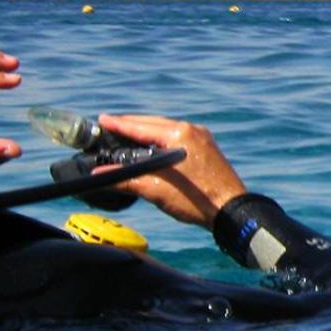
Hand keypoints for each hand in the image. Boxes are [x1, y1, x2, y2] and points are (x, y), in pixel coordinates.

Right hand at [97, 113, 247, 227]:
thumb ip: (126, 179)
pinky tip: (154, 145)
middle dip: (131, 125)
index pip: (141, 126)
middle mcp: (192, 129)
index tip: (103, 120)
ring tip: (129, 134)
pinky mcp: (207, 147)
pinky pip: (179, 136)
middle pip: (154, 123)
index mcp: (179, 134)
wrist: (232, 211)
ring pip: (167, 128)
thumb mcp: (155, 190)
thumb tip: (99, 175)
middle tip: (111, 126)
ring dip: (148, 131)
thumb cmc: (196, 200)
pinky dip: (163, 138)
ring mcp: (202, 137)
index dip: (119, 124)